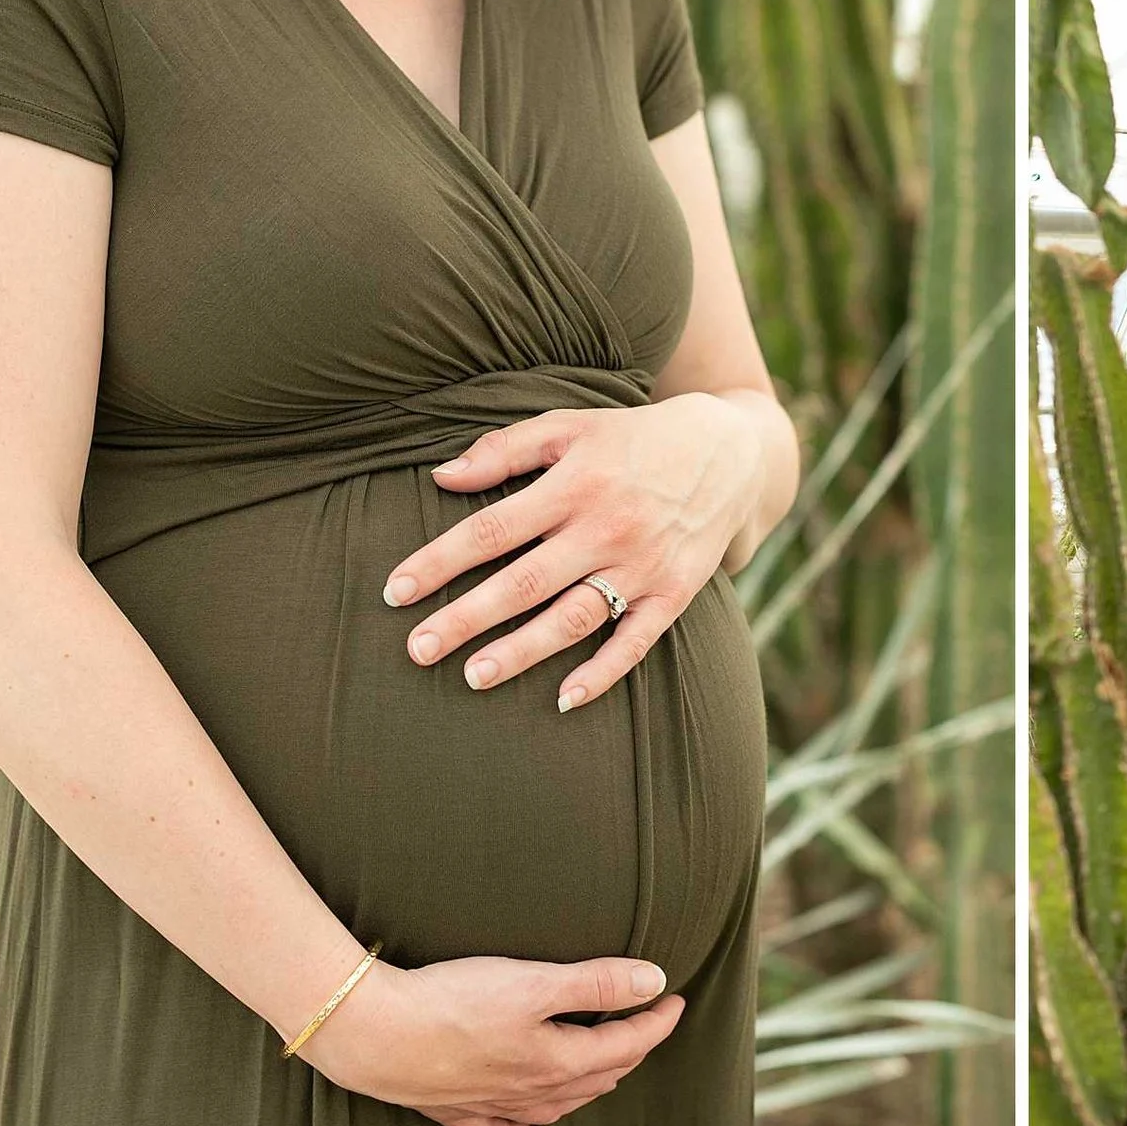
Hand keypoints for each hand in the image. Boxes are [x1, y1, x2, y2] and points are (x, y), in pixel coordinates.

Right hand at [298, 951, 686, 1125]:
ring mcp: (490, 1105)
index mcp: (557, 1062)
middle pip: (596, 1077)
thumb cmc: (453, 1002)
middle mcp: (530, 1092)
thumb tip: (654, 984)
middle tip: (646, 1026)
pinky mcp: (452, 1107)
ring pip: (556, 1106)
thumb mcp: (534, 982)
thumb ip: (596, 983)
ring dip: (588, 1088)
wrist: (373, 1035)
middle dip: (629, 1051)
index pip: (625, 1045)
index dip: (656, 1022)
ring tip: (607, 1072)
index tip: (676, 999)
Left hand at [383, 394, 759, 711]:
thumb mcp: (572, 426)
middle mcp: (606, 527)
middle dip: (466, 617)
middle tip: (417, 649)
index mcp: (575, 483)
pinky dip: (602, 672)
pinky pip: (636, 641)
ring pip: (573, 617)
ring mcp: (643, 565)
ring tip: (472, 676)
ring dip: (522, 651)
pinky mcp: (674, 593)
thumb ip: (506, 450)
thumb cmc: (636, 438)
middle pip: (524, 581)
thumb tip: (441, 477)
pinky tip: (564, 699)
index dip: (441, 560)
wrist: (730, 453)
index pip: (493, 528)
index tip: (396, 591)